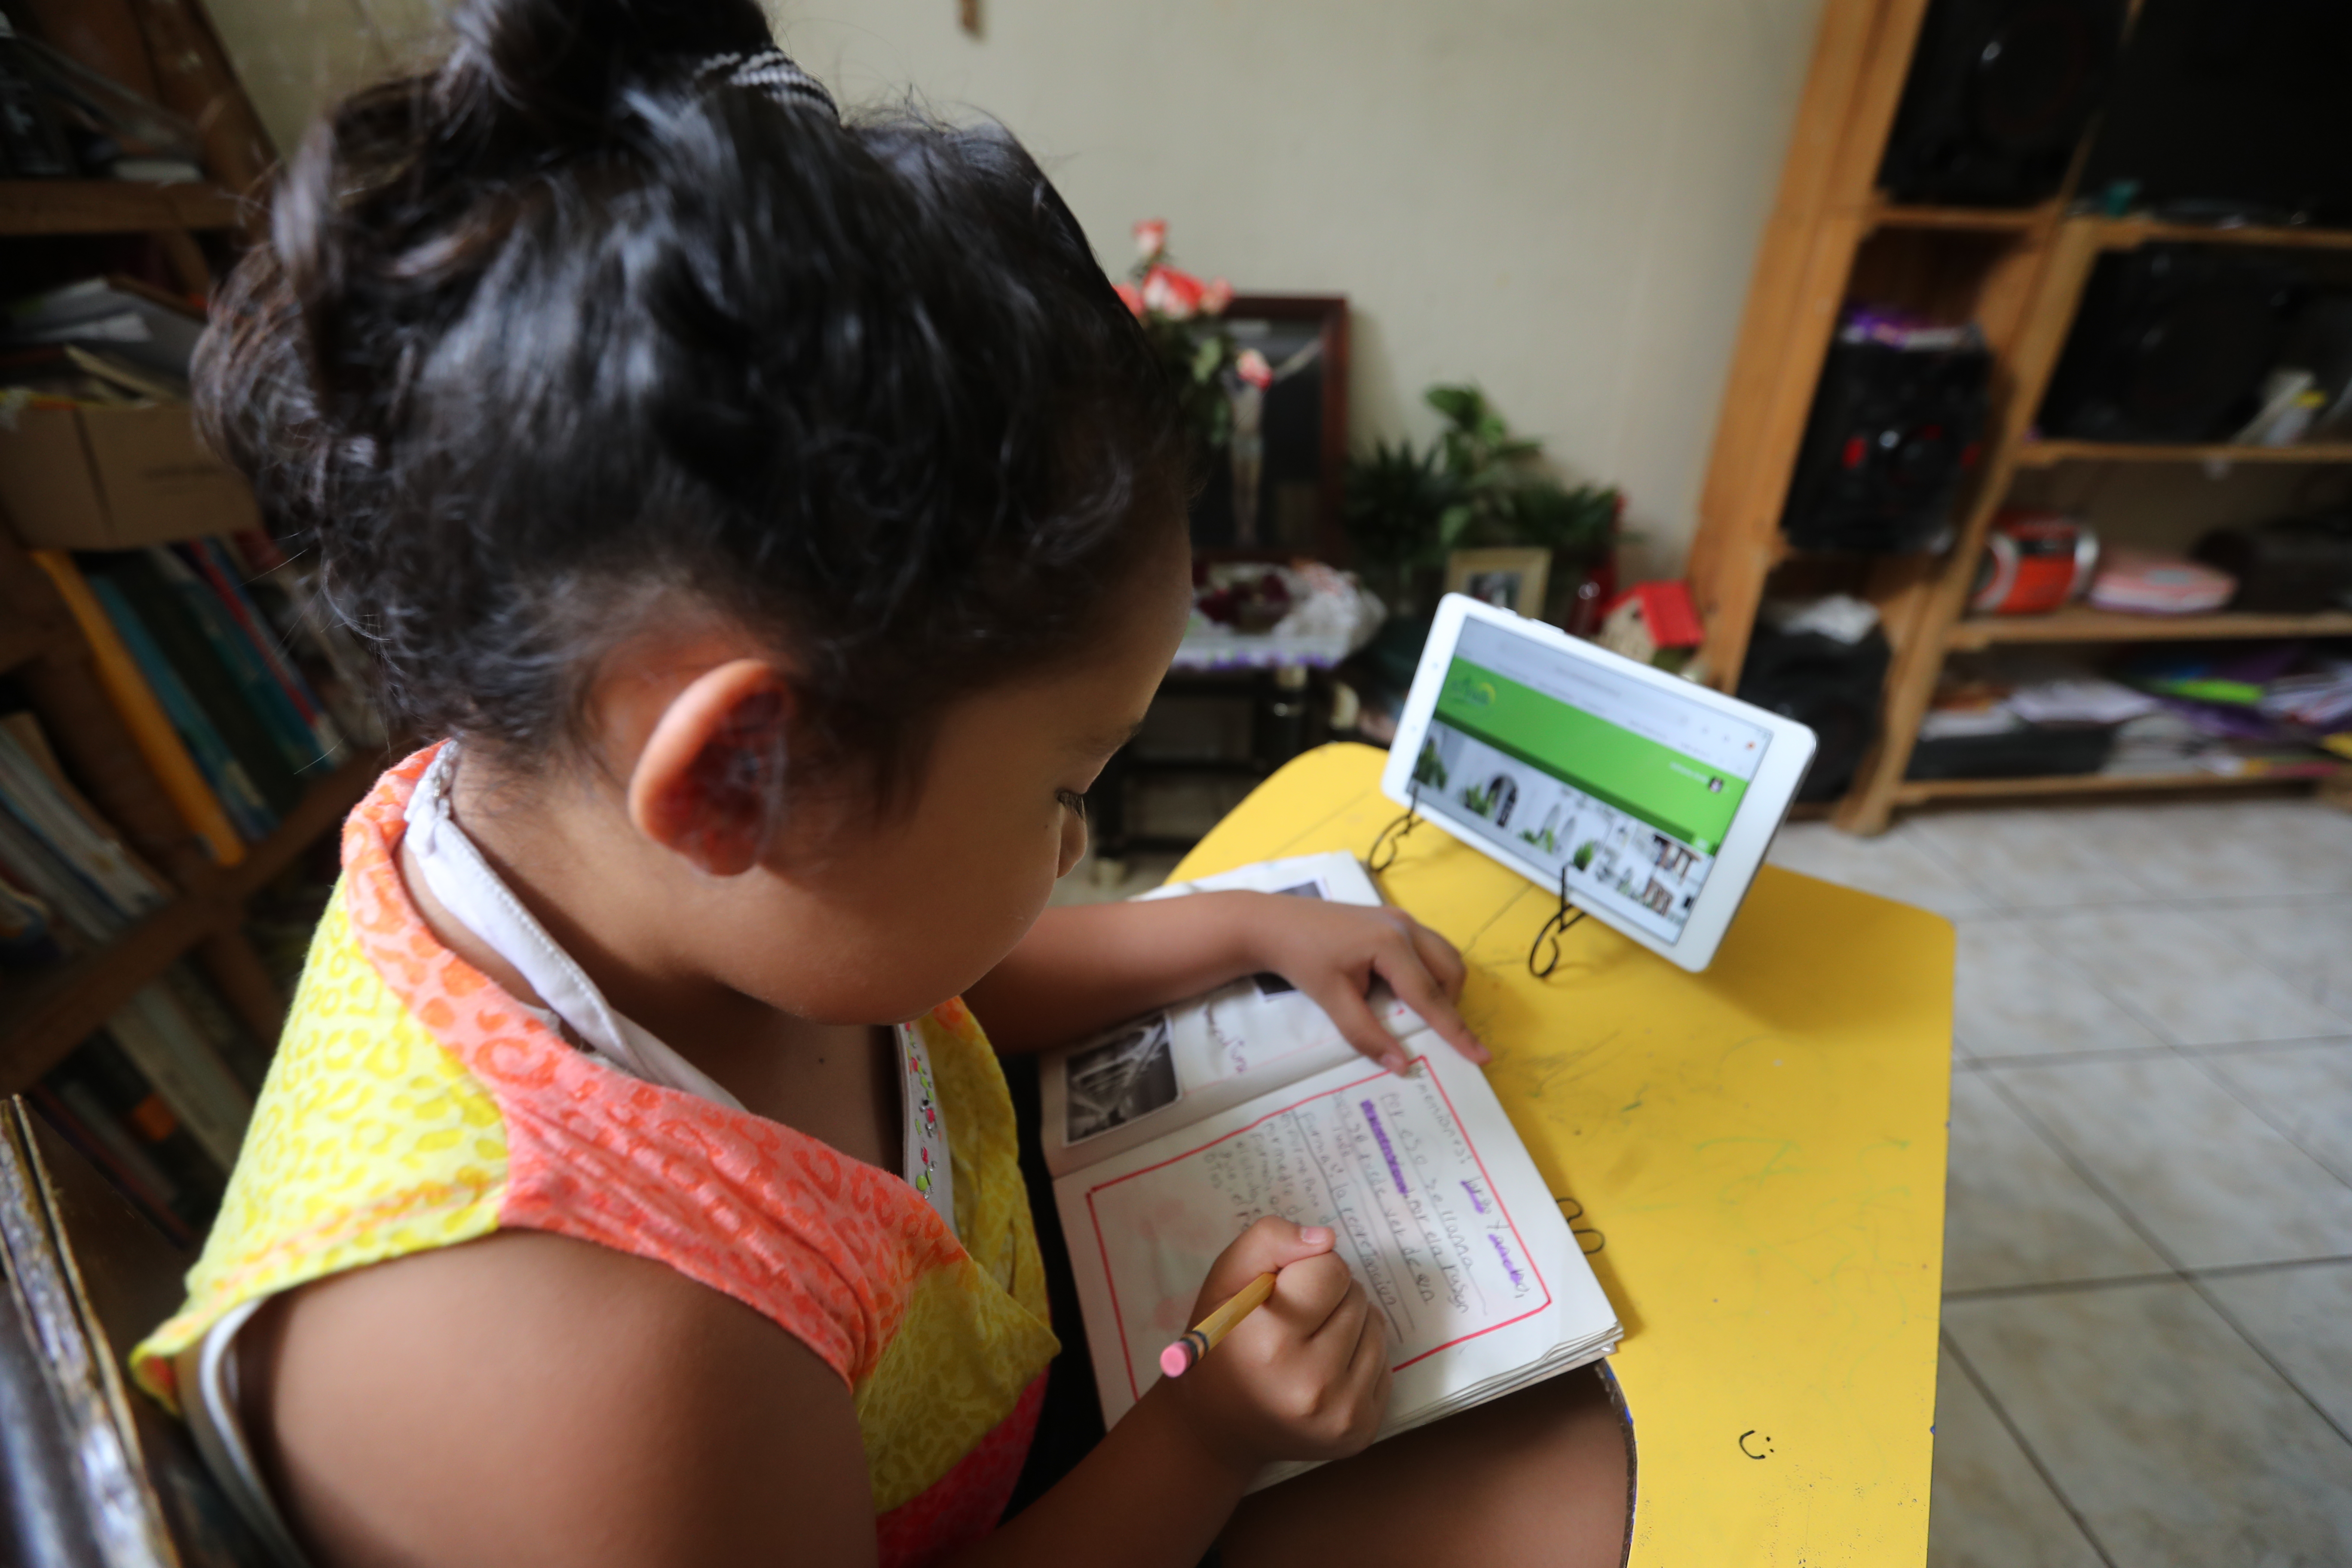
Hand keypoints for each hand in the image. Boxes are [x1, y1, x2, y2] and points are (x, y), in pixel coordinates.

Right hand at [1156, 1218, 1391, 1472]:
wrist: (1218, 1430)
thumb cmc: (1220, 1344)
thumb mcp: (1225, 1282)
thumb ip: (1268, 1242)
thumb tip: (1326, 1238)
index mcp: (1272, 1342)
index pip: (1330, 1268)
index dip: (1304, 1270)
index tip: (1280, 1292)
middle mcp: (1313, 1384)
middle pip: (1355, 1295)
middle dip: (1327, 1296)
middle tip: (1293, 1321)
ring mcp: (1342, 1413)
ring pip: (1375, 1325)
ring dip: (1347, 1323)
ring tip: (1309, 1342)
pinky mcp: (1362, 1429)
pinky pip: (1385, 1362)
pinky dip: (1359, 1355)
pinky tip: (1326, 1369)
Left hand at [1245, 896, 1488, 1072]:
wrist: (1274, 923)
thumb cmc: (1301, 959)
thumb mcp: (1331, 1000)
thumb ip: (1365, 1033)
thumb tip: (1400, 1065)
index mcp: (1391, 945)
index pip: (1431, 997)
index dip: (1456, 1031)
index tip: (1482, 1056)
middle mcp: (1404, 926)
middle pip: (1449, 972)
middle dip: (1447, 1005)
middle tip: (1422, 1029)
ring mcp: (1401, 918)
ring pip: (1444, 956)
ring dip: (1440, 986)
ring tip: (1410, 1009)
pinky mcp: (1393, 919)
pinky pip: (1428, 947)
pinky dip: (1427, 971)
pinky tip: (1398, 985)